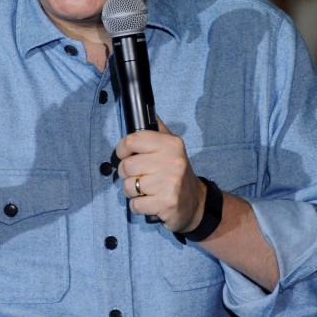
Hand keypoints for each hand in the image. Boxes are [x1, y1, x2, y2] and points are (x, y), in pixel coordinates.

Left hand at [113, 118, 204, 232]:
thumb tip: (148, 111)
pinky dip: (138, 206)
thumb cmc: (176, 172)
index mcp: (171, 144)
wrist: (195, 202)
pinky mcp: (166, 203)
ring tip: (146, 190)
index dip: (122, 149)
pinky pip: (135, 204)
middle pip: (127, 166)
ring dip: (132, 191)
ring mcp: (170, 183)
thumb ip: (158, 130)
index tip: (125, 154)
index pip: (132, 140)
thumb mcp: (172, 147)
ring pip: (128, 186)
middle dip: (126, 174)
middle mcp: (171, 161)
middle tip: (138, 176)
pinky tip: (150, 202)